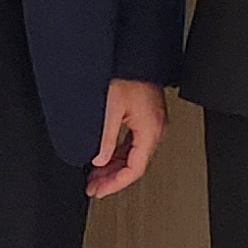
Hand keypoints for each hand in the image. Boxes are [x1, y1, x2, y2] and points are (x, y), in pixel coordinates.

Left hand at [88, 78, 168, 198]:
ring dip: (113, 168)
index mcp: (150, 130)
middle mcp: (154, 129)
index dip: (116, 184)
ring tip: (95, 176)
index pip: (135, 169)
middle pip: (134, 165)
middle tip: (93, 188)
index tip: (100, 191)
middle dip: (112, 179)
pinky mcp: (145, 117)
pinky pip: (132, 144)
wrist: (136, 56)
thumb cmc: (128, 75)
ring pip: (133, 156)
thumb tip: (99, 160)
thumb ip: (105, 138)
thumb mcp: (110, 109)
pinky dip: (118, 155)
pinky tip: (104, 158)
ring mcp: (151, 123)